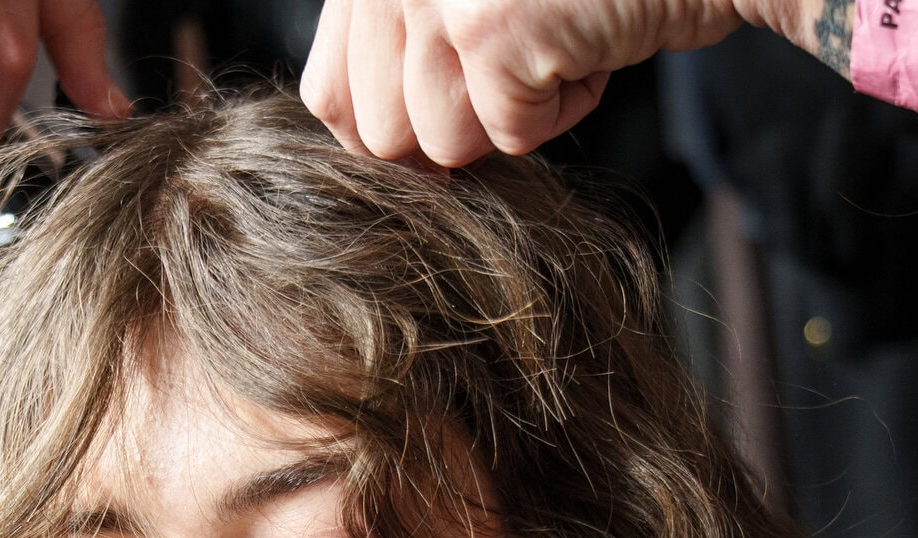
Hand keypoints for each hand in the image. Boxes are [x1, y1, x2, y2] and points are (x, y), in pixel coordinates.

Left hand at [302, 0, 749, 165]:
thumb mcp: (462, 1)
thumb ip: (400, 45)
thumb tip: (366, 144)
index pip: (329, 96)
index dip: (391, 131)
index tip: (447, 121)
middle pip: (380, 136)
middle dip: (455, 131)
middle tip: (517, 76)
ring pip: (441, 144)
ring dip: (510, 121)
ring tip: (554, 50)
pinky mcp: (489, 31)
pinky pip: (507, 137)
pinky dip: (562, 112)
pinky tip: (588, 50)